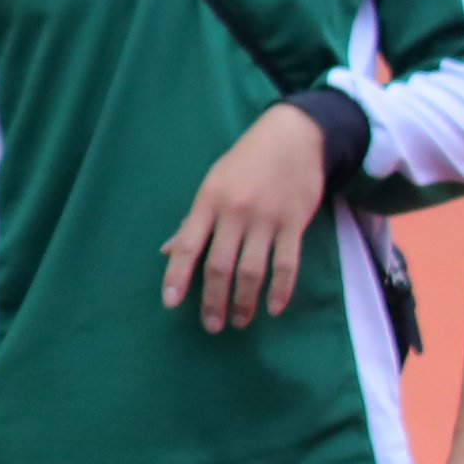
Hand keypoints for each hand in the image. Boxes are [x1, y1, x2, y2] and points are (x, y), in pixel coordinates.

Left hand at [160, 102, 328, 333]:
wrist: (293, 137)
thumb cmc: (246, 163)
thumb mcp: (212, 184)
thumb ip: (193, 221)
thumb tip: (168, 252)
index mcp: (208, 201)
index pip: (188, 244)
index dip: (177, 276)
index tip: (171, 303)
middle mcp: (235, 212)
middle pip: (220, 266)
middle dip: (213, 301)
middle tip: (212, 326)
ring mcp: (267, 219)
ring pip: (252, 271)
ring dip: (244, 302)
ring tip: (238, 322)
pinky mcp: (295, 223)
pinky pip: (287, 264)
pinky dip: (281, 290)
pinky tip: (273, 308)